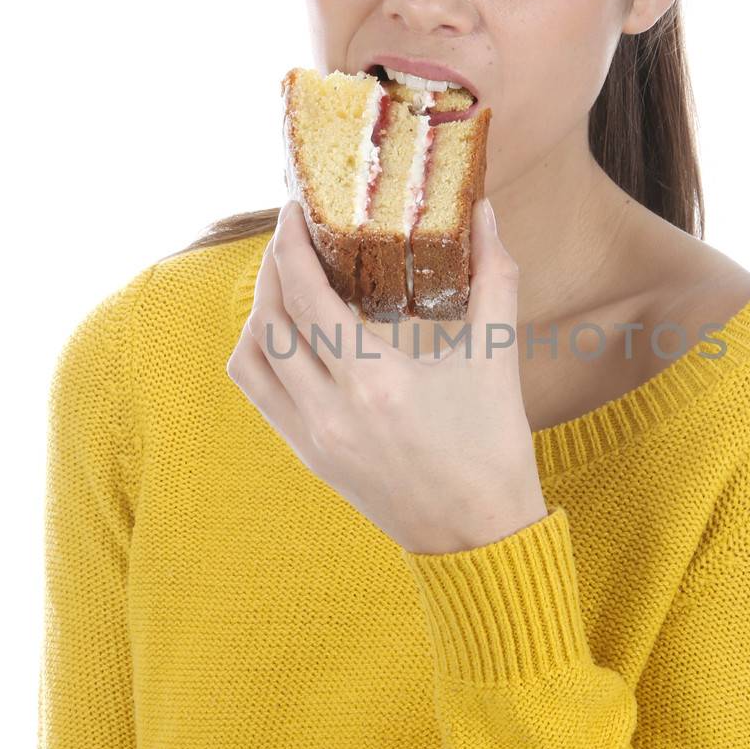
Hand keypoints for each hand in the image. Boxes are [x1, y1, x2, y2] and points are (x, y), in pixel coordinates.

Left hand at [226, 197, 548, 553]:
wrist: (480, 538)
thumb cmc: (494, 448)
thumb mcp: (497, 357)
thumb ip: (494, 276)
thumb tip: (484, 212)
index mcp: (376, 382)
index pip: (305, 296)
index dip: (290, 245)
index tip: (296, 210)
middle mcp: (331, 411)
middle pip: (269, 321)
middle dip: (270, 268)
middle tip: (289, 235)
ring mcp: (313, 438)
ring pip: (251, 360)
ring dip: (259, 312)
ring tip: (285, 282)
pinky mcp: (310, 457)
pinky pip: (261, 395)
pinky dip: (263, 354)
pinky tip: (290, 333)